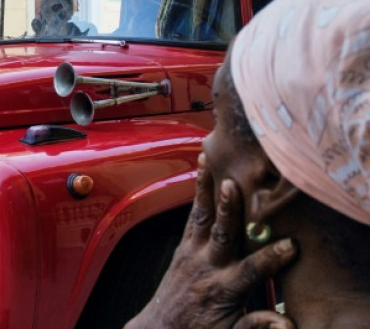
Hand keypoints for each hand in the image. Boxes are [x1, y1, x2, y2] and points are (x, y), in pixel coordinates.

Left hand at [124, 153, 297, 328]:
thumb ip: (255, 325)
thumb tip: (285, 323)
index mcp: (222, 289)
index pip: (251, 271)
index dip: (271, 259)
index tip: (292, 245)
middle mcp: (205, 267)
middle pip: (219, 235)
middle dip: (227, 210)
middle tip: (233, 185)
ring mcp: (191, 254)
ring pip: (199, 217)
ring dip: (204, 189)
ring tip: (208, 162)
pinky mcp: (182, 246)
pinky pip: (191, 216)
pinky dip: (197, 194)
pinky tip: (201, 170)